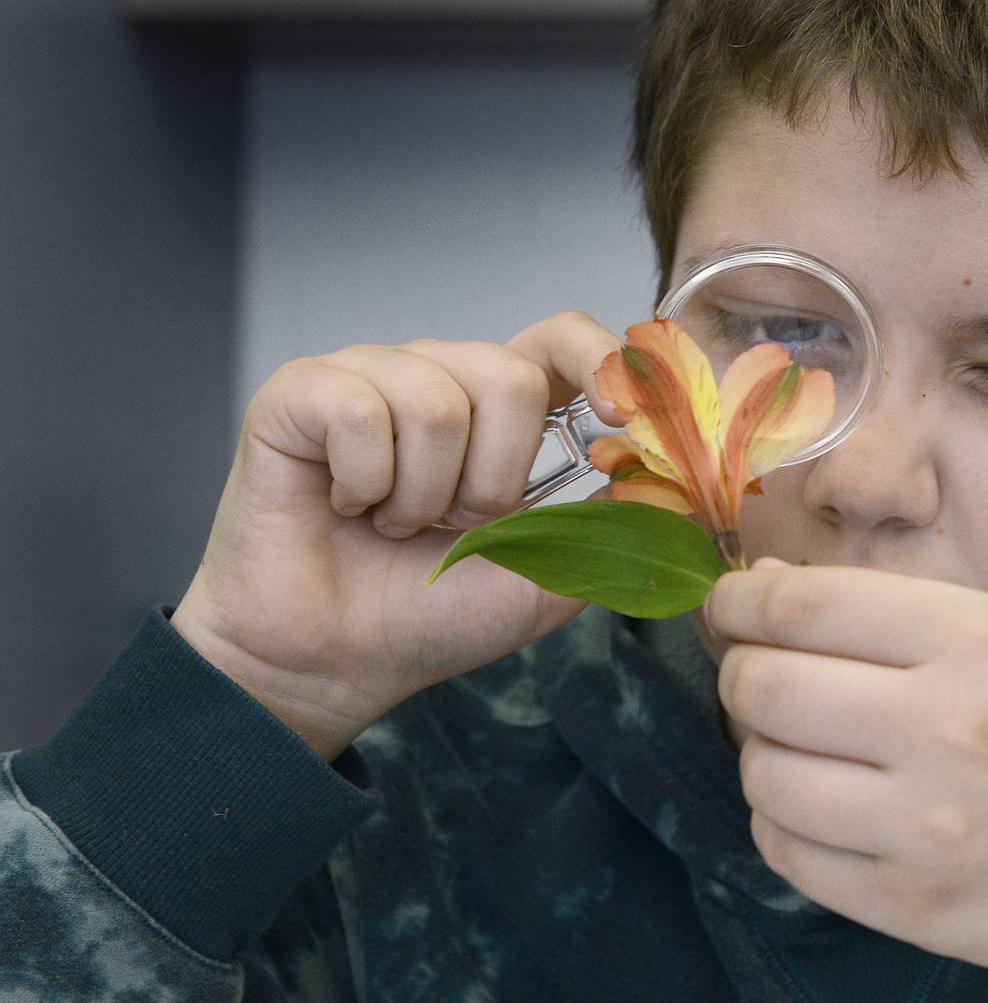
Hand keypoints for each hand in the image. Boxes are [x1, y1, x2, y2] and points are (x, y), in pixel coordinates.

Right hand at [171, 314, 624, 760]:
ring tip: (396, 525)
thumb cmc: (433, 613)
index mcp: (500, 406)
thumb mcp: (549, 579)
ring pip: (437, 403)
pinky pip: (359, 413)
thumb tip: (672, 477)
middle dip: (494, 481)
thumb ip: (615, 528)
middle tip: (453, 524)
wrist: (335, 663)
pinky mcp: (300, 393)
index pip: (562, 338)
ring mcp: (369, 376)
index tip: (619, 416)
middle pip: (511, 377)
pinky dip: (364, 485)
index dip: (600, 361)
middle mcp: (439, 373)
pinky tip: (346, 506)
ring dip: (424, 496)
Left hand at [705, 560, 987, 997]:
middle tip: (759, 675)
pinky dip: (778, 822)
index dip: (739, 600)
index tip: (729, 604)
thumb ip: (887, 606)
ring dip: (759, 752)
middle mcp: (940, 726)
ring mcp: (922, 826)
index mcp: (969, 638)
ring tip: (797, 745)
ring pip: (762, 775)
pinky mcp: (910, 906)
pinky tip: (816, 806)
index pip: (799, 606)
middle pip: (762, 687)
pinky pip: (786, 854)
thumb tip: (764, 584)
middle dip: (740, 673)